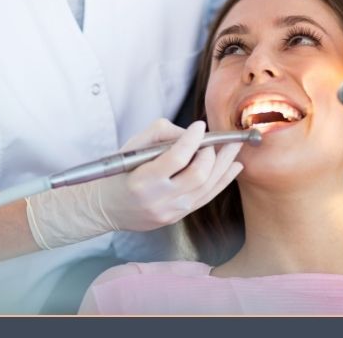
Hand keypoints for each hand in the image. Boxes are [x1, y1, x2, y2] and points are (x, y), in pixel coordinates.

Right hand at [98, 119, 242, 231]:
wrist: (107, 207)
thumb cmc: (120, 172)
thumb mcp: (132, 146)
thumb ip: (161, 134)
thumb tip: (190, 134)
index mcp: (143, 180)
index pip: (176, 158)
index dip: (192, 140)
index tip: (199, 125)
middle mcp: (159, 199)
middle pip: (198, 174)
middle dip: (213, 153)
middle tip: (216, 139)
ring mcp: (171, 211)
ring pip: (208, 186)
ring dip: (225, 164)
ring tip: (235, 147)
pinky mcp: (179, 216)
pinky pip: (207, 197)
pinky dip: (223, 180)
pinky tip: (234, 167)